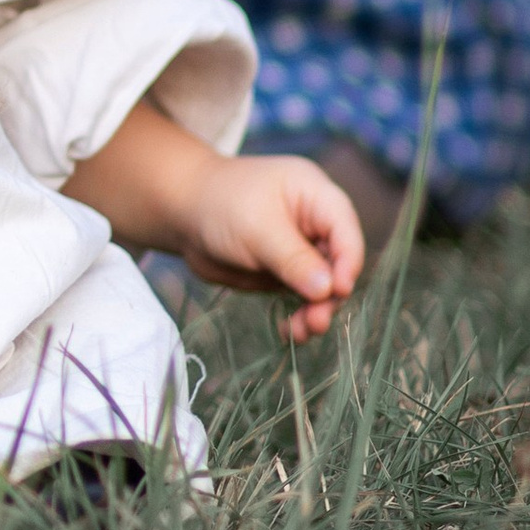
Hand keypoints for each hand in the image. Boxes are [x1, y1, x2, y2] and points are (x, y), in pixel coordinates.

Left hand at [174, 151, 364, 346]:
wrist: (182, 212)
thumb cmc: (220, 204)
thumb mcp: (257, 228)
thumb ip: (293, 259)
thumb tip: (328, 289)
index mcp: (316, 196)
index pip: (346, 231)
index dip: (347, 262)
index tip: (337, 291)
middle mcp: (316, 223)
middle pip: (339, 264)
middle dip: (330, 295)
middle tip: (316, 322)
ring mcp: (302, 249)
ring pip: (322, 286)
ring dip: (317, 311)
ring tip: (302, 332)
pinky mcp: (286, 271)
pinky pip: (302, 297)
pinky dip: (299, 314)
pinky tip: (289, 332)